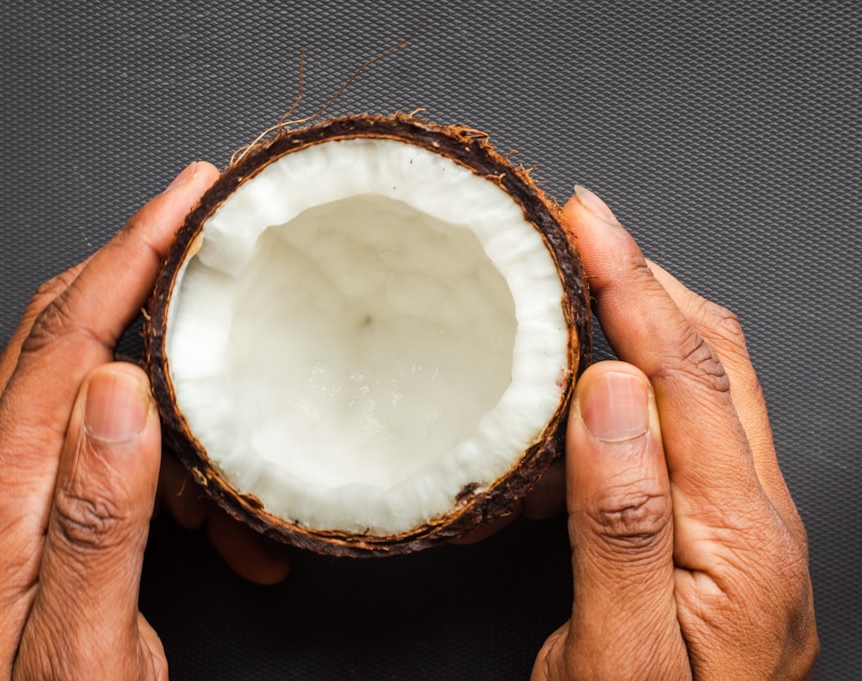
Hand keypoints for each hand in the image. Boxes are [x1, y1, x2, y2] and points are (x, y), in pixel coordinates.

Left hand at [0, 162, 288, 680]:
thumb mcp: (81, 645)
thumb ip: (96, 517)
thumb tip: (119, 386)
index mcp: (1, 496)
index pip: (67, 332)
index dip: (130, 250)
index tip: (184, 194)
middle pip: (68, 333)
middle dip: (145, 277)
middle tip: (214, 244)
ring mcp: (6, 498)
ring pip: (99, 401)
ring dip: (179, 421)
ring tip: (240, 495)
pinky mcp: (27, 520)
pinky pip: (101, 458)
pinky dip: (165, 475)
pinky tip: (209, 532)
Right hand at [531, 187, 818, 678]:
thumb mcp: (617, 652)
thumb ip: (621, 520)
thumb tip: (612, 391)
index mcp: (738, 537)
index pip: (686, 371)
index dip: (633, 283)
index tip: (585, 219)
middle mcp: (756, 514)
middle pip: (712, 355)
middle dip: (646, 274)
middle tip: (581, 224)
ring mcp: (742, 521)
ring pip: (704, 381)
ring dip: (646, 313)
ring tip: (581, 276)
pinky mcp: (715, 532)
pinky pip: (683, 426)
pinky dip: (637, 374)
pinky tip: (588, 376)